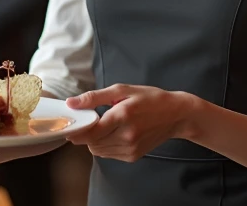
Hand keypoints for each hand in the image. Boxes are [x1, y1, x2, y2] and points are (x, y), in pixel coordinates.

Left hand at [65, 84, 196, 162]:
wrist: (176, 115)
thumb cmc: (149, 98)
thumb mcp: (121, 90)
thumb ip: (94, 98)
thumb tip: (71, 103)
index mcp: (122, 116)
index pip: (89, 132)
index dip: (76, 130)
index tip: (71, 124)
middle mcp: (126, 136)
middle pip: (91, 144)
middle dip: (86, 133)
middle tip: (92, 120)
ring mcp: (130, 149)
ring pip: (98, 151)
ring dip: (94, 140)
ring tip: (105, 126)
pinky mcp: (133, 156)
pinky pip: (108, 154)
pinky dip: (105, 145)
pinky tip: (113, 133)